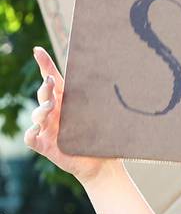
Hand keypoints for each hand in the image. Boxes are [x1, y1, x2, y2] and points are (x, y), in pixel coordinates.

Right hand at [24, 47, 111, 183]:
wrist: (101, 164)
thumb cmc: (100, 138)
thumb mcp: (102, 117)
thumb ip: (102, 101)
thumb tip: (118, 79)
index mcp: (66, 102)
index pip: (52, 80)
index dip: (44, 65)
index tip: (38, 50)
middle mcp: (54, 113)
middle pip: (43, 94)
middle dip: (45, 87)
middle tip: (51, 81)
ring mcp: (47, 129)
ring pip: (37, 114)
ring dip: (41, 109)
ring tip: (51, 106)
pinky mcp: (44, 145)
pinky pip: (30, 137)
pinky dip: (31, 133)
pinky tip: (36, 130)